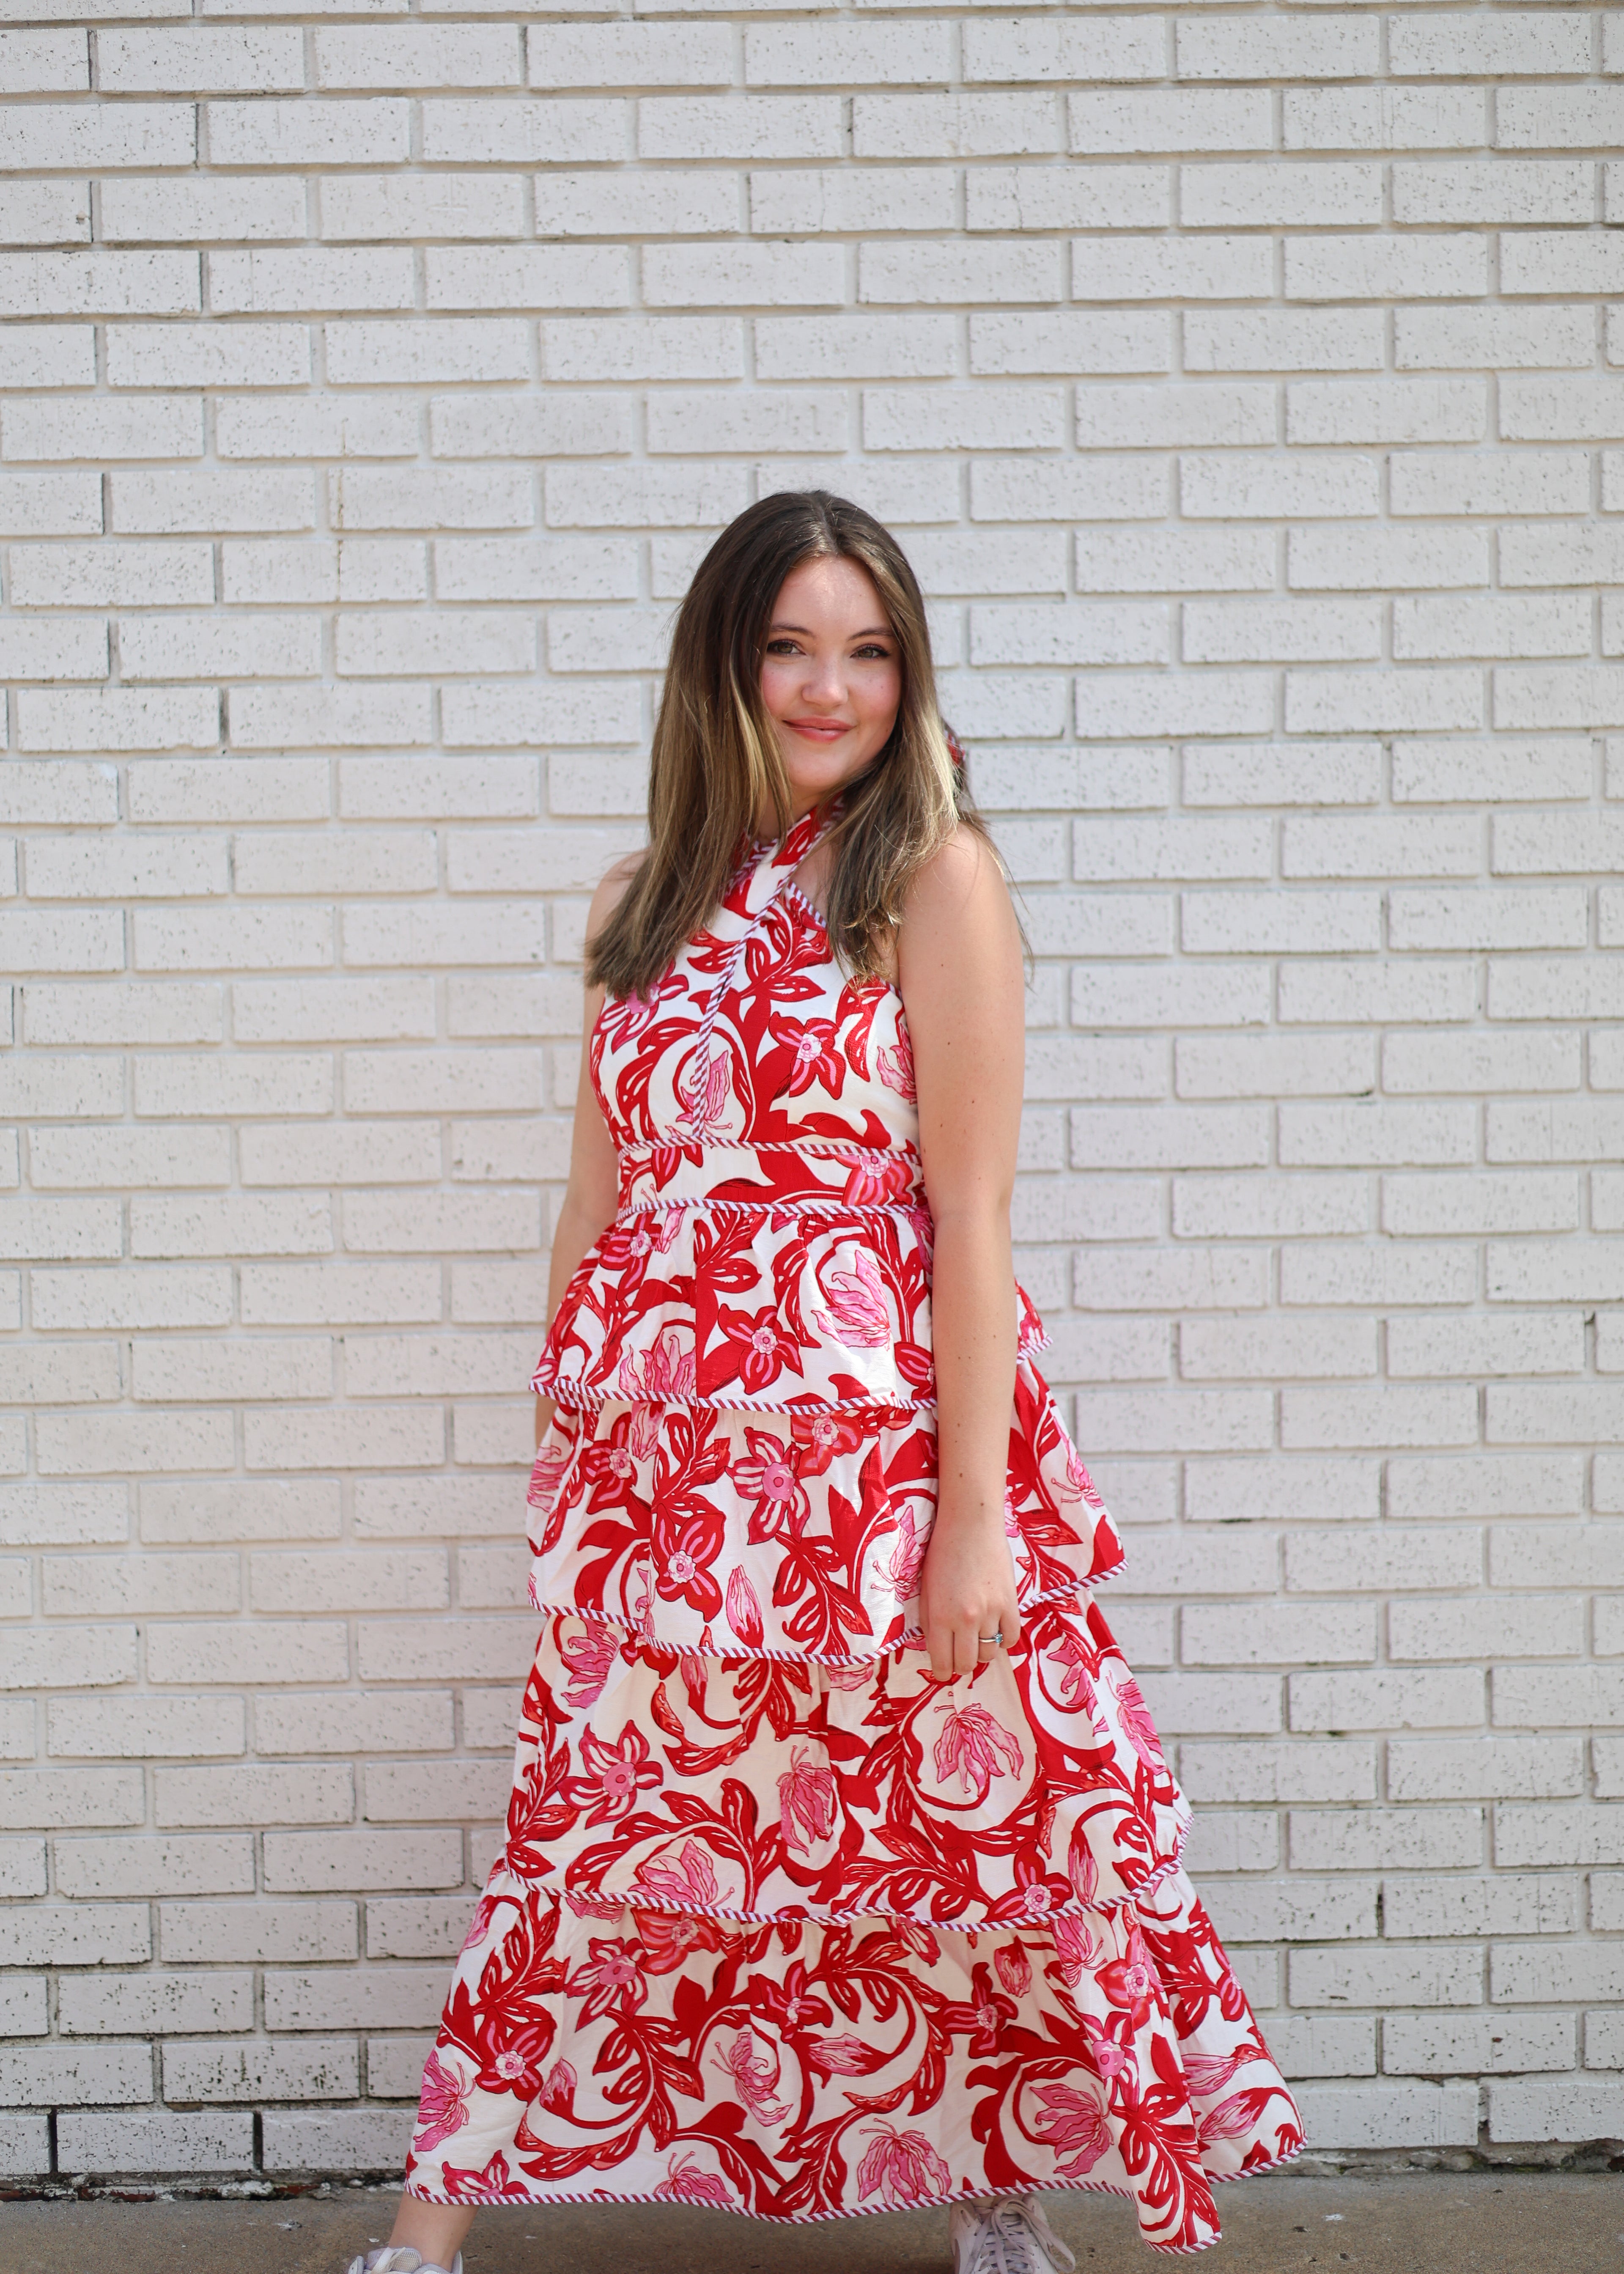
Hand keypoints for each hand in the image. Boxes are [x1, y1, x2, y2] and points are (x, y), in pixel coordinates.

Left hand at [918, 1504, 1021, 1681]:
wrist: (971, 1524)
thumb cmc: (942, 1553)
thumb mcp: (926, 1589)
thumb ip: (930, 1622)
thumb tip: (937, 1648)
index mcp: (939, 1615)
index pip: (942, 1662)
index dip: (941, 1671)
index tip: (942, 1669)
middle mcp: (965, 1618)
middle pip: (966, 1663)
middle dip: (960, 1665)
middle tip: (958, 1655)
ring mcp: (991, 1611)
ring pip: (989, 1653)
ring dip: (981, 1651)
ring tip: (976, 1638)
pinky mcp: (1011, 1603)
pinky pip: (1010, 1638)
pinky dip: (1002, 1640)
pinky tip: (994, 1630)